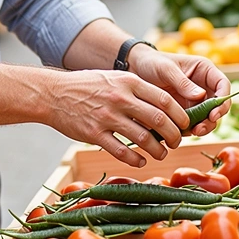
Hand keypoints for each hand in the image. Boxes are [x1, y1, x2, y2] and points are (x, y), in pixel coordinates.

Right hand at [43, 70, 190, 167]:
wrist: (53, 93)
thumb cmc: (87, 86)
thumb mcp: (115, 78)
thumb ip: (137, 89)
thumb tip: (165, 106)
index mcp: (128, 82)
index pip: (165, 100)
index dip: (180, 115)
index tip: (185, 125)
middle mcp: (120, 98)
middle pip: (159, 120)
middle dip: (173, 135)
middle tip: (176, 142)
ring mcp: (106, 117)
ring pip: (143, 138)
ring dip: (157, 150)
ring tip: (161, 154)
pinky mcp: (93, 134)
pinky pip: (121, 151)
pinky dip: (135, 159)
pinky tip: (140, 160)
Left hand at [128, 48, 230, 137]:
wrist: (135, 70)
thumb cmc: (152, 63)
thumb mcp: (166, 69)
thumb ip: (183, 82)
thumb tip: (201, 96)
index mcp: (204, 71)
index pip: (223, 85)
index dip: (223, 100)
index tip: (214, 113)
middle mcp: (204, 87)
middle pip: (218, 106)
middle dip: (212, 119)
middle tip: (200, 129)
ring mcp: (195, 101)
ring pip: (207, 118)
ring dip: (202, 127)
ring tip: (191, 132)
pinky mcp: (185, 112)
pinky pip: (192, 124)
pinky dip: (188, 130)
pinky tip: (178, 132)